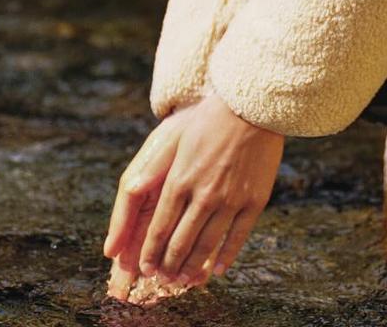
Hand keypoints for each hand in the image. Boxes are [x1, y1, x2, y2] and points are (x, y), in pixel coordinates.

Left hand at [103, 93, 284, 291]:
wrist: (251, 107)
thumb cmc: (209, 120)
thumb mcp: (175, 142)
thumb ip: (155, 172)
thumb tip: (132, 196)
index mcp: (180, 180)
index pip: (159, 229)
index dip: (151, 252)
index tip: (146, 267)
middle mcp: (203, 195)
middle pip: (181, 242)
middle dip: (169, 264)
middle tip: (164, 277)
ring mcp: (231, 199)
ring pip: (207, 245)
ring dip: (193, 266)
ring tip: (185, 278)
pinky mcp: (254, 200)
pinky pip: (237, 237)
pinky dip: (226, 256)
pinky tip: (217, 268)